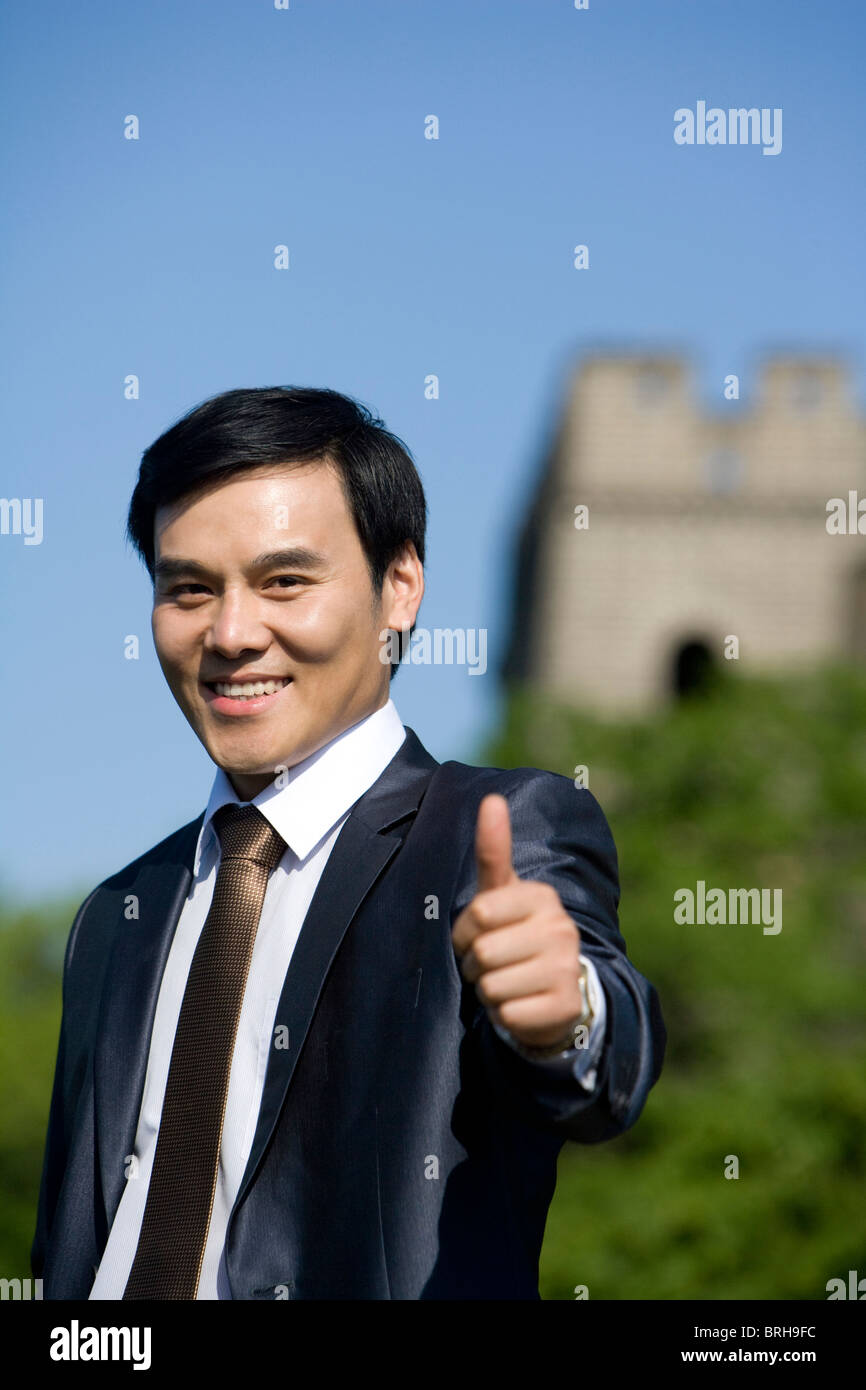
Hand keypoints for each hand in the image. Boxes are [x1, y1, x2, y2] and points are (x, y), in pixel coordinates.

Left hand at [451, 793, 585, 1050]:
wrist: (554, 991)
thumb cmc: (515, 934)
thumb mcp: (502, 893)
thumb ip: (494, 849)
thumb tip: (491, 798)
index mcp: (542, 897)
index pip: (479, 913)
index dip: (467, 931)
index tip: (481, 933)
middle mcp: (561, 929)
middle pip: (483, 953)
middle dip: (475, 964)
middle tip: (494, 964)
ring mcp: (566, 969)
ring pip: (493, 986)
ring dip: (489, 991)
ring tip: (508, 983)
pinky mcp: (565, 1007)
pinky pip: (508, 1015)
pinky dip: (504, 1015)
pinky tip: (521, 1005)